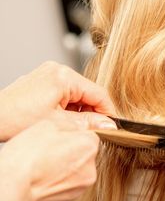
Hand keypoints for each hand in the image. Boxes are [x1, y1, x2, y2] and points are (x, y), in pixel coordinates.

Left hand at [0, 61, 114, 140]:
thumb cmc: (16, 119)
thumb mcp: (59, 123)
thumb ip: (87, 123)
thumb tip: (107, 125)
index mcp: (64, 77)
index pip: (98, 93)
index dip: (108, 111)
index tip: (111, 125)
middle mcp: (57, 70)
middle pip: (87, 92)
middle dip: (91, 112)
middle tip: (91, 129)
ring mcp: (48, 73)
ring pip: (76, 93)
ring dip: (78, 109)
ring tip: (71, 125)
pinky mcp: (42, 79)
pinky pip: (63, 91)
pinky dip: (67, 105)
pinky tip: (60, 118)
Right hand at [0, 110, 114, 200]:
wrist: (14, 186)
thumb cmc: (28, 156)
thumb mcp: (49, 124)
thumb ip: (71, 125)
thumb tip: (77, 128)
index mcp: (89, 147)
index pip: (89, 136)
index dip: (72, 135)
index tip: (59, 138)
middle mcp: (90, 169)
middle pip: (84, 155)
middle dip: (70, 152)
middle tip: (49, 150)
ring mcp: (79, 188)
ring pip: (75, 172)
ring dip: (64, 167)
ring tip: (43, 164)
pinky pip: (65, 185)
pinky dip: (56, 181)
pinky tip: (42, 177)